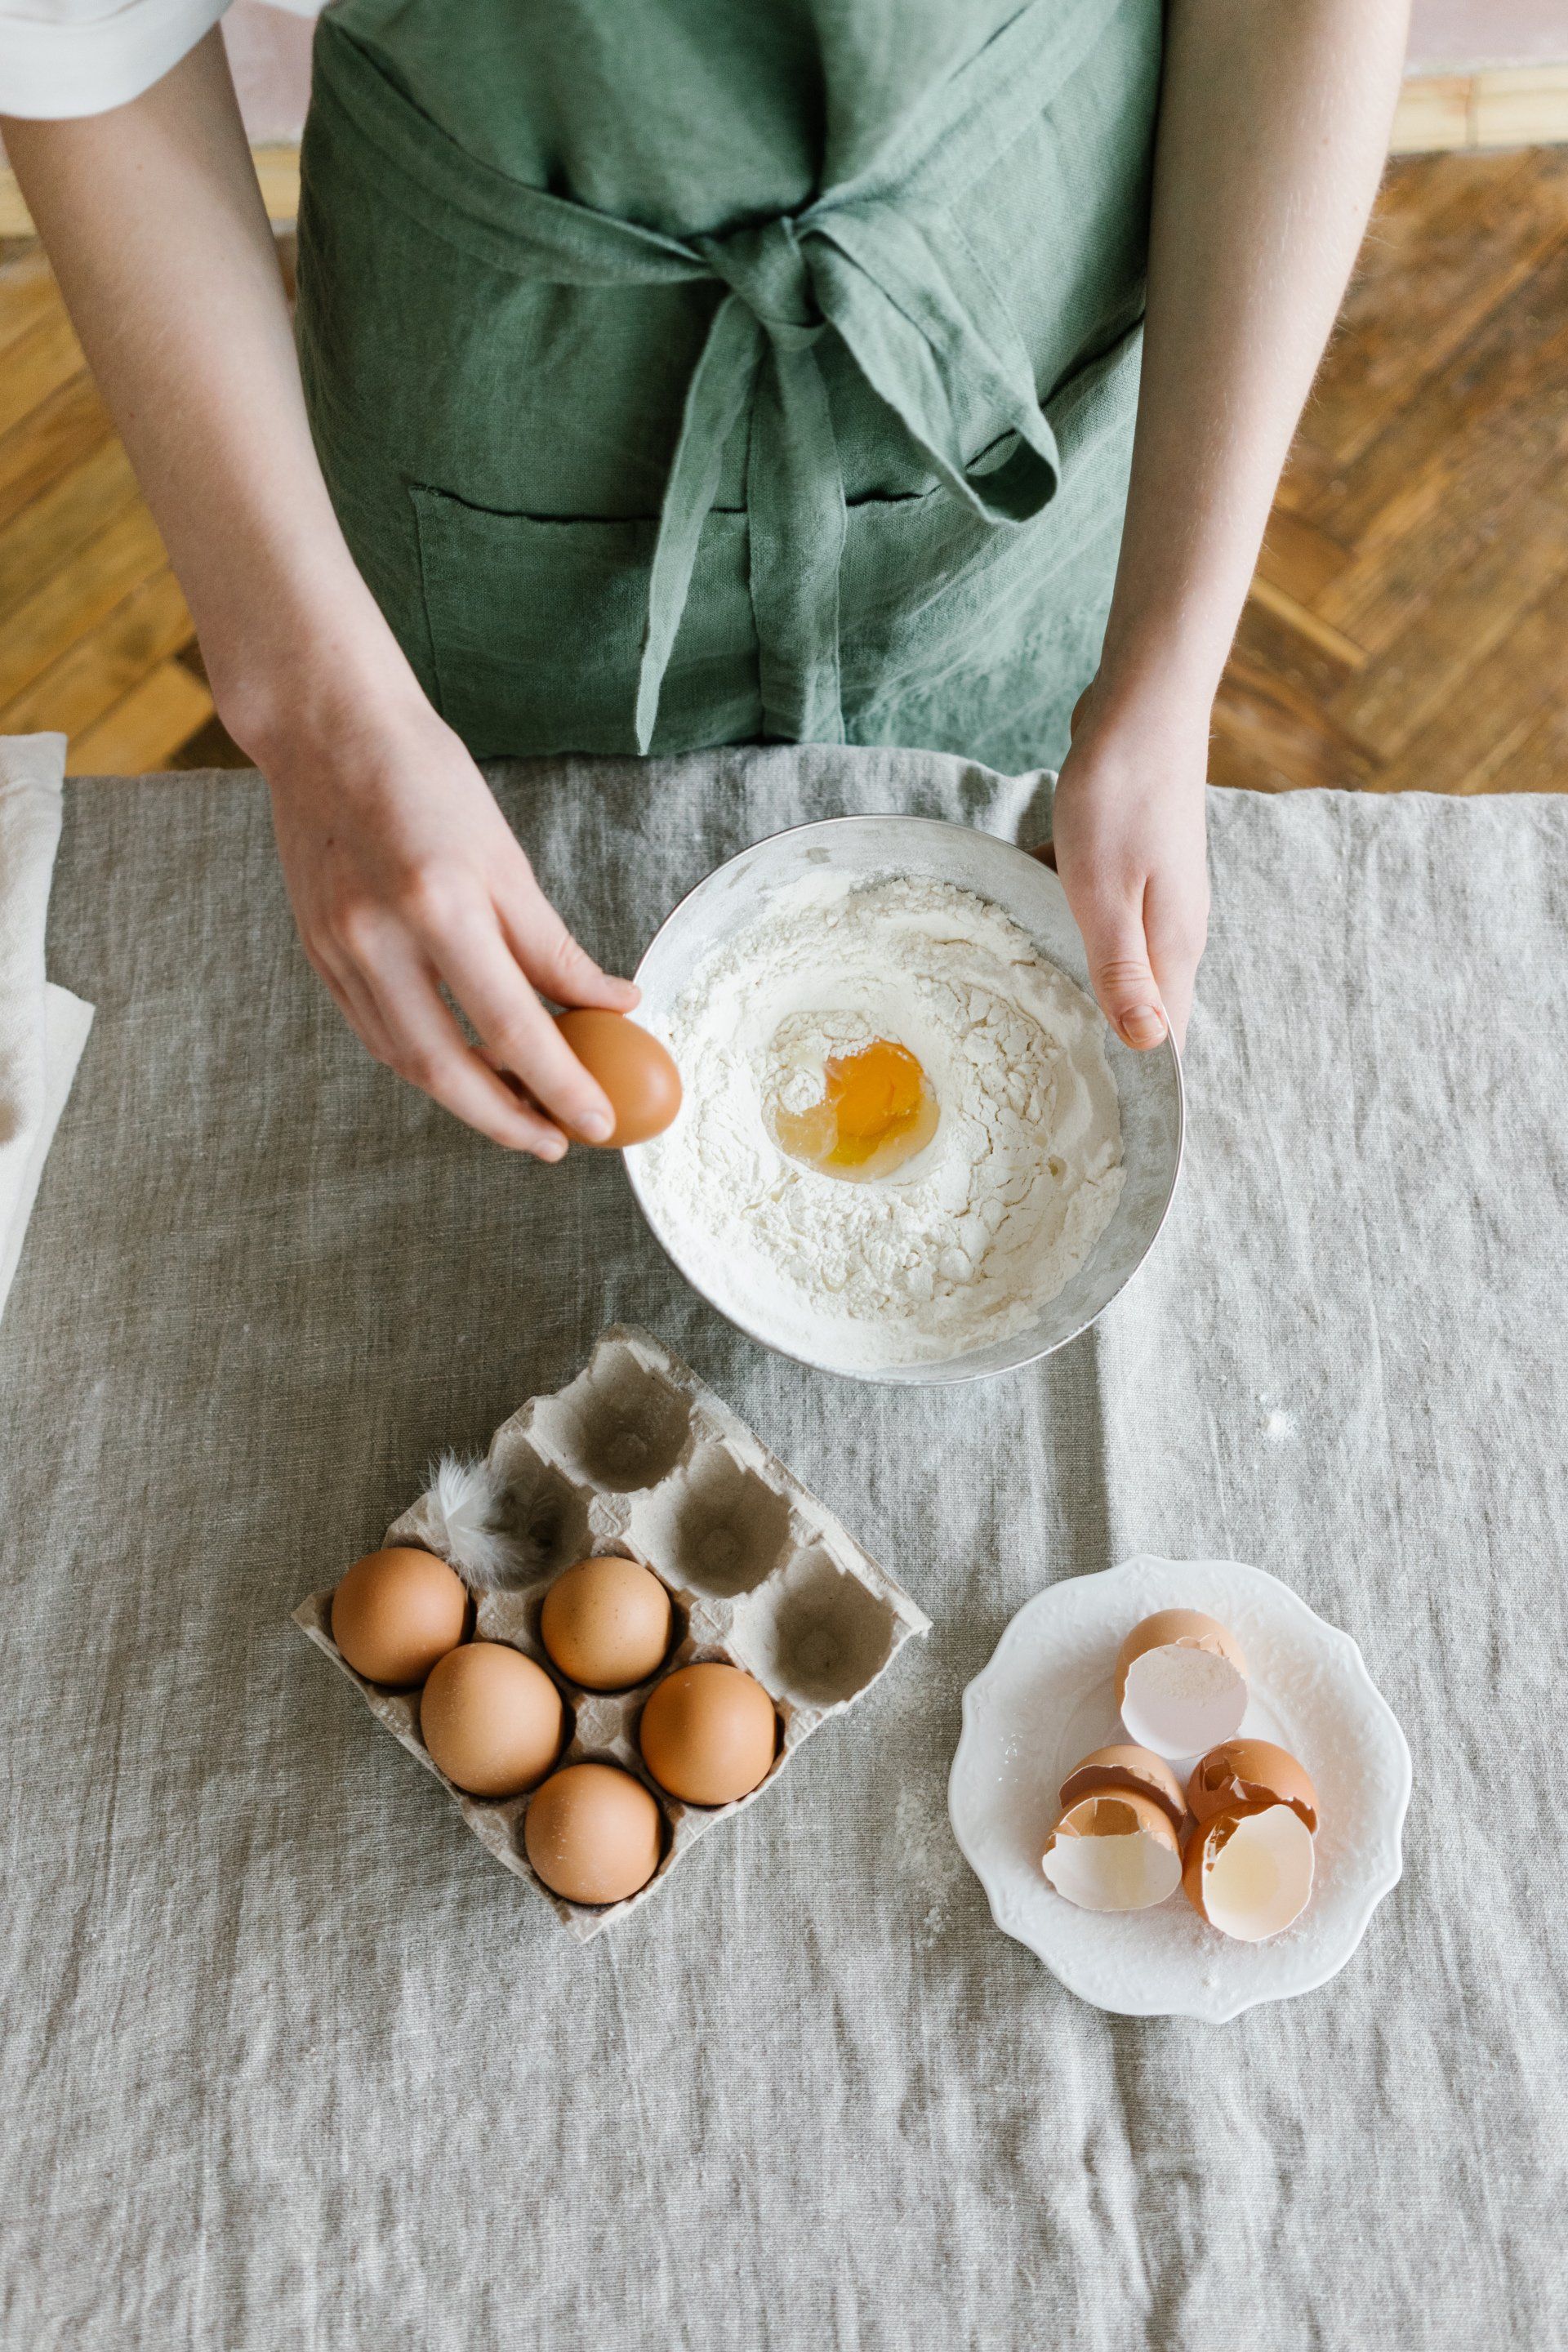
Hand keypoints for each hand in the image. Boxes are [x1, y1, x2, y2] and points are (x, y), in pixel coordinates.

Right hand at [257, 686, 638, 1157]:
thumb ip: (552, 945)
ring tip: (521, 1110)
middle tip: (558, 1141)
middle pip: (447, 1068)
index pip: (511, 1026)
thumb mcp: (505, 856)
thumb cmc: (426, 777)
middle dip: (508, 1120)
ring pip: (407, 1060)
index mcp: (439, 904)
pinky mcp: (316, 955)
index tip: (601, 1120)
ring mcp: (338, 951)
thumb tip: (613, 1004)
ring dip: (468, 1099)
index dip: (561, 1084)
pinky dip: (425, 1060)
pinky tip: (465, 1067)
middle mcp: (378, 937)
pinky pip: (377, 1033)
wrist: (325, 730)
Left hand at [1040, 679, 1209, 1050]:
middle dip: (1103, 1045)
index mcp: (1173, 947)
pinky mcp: (1127, 864)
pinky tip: (1017, 917)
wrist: (1141, 707)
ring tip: (1019, 1015)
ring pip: (1109, 957)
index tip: (1109, 1129)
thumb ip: (1124, 973)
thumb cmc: (1122, 798)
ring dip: (1072, 978)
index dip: (1147, 1087)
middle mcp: (1170, 929)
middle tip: (1046, 1086)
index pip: (1172, 1038)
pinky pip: (1089, 912)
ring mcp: (1151, 895)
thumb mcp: (1108, 895)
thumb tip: (1151, 1046)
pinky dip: (1058, 919)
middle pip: (1141, 1006)